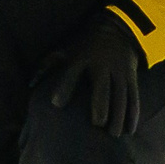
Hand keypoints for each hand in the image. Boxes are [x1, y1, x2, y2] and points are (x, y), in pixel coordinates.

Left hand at [41, 13, 144, 136]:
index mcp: (82, 58)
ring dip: (119, 115)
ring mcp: (119, 71)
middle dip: (101, 105)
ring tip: (113, 134)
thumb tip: (30, 84)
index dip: (64, 87)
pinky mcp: (131, 78)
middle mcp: (102, 65)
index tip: (56, 103)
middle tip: (97, 124)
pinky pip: (133, 97)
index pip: (72, 73)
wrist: (118, 29)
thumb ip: (47, 66)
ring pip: (121, 95)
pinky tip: (129, 130)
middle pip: (103, 87)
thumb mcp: (66, 50)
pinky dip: (133, 114)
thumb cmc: (84, 46)